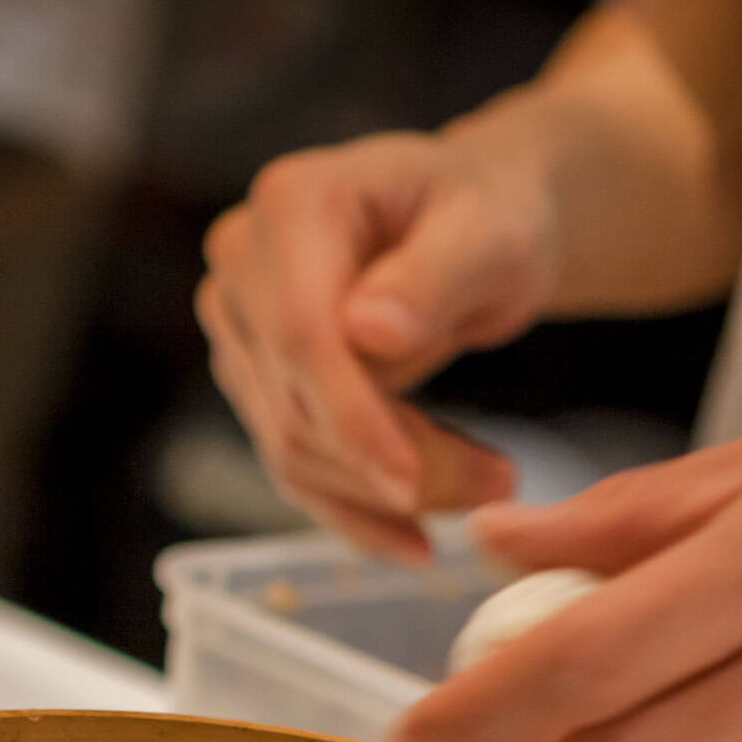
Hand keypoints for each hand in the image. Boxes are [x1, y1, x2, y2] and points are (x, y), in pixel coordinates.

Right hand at [198, 130, 560, 559]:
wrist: (473, 225)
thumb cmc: (490, 215)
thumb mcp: (491, 234)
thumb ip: (435, 276)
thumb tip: (368, 333)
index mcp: (293, 203)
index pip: (301, 333)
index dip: (350, 417)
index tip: (410, 485)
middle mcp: (244, 260)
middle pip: (296, 400)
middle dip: (394, 463)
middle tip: (501, 483)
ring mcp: (240, 322)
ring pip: (293, 446)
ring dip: (386, 494)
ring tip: (490, 485)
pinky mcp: (256, 376)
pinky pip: (294, 463)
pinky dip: (356, 511)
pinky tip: (416, 537)